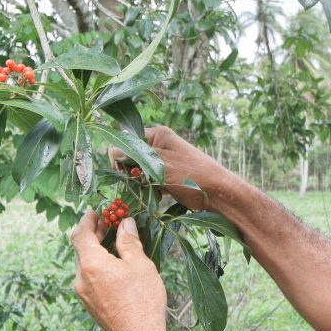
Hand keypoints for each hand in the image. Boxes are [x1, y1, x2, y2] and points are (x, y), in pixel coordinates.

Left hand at [71, 210, 167, 330]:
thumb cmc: (142, 300)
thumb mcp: (139, 265)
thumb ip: (129, 242)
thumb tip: (125, 224)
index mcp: (91, 264)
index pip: (80, 234)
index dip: (87, 220)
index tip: (96, 211)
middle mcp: (81, 278)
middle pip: (80, 249)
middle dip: (93, 234)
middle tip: (108, 224)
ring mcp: (83, 294)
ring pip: (84, 264)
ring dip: (96, 251)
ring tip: (114, 244)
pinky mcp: (90, 305)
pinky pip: (89, 278)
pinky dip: (97, 266)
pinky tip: (114, 267)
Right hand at [110, 126, 230, 210]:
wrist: (218, 193)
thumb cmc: (192, 175)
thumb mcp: (161, 164)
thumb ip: (136, 156)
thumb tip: (112, 151)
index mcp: (157, 135)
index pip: (126, 141)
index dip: (121, 157)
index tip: (125, 173)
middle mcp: (158, 145)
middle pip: (131, 157)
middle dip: (131, 172)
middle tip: (140, 183)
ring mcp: (162, 161)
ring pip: (138, 171)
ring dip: (140, 183)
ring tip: (151, 190)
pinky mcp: (166, 177)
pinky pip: (148, 181)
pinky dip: (149, 189)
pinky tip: (157, 195)